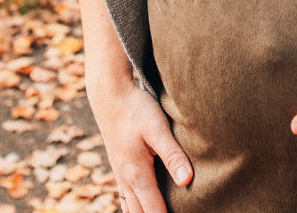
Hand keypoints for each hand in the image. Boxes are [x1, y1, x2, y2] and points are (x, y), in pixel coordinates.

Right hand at [86, 68, 192, 212]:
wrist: (109, 95)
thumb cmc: (136, 109)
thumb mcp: (158, 129)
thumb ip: (173, 155)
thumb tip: (187, 181)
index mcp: (138, 173)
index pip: (153, 209)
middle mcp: (126, 178)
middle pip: (140, 212)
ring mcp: (120, 172)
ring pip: (130, 206)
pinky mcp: (118, 164)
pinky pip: (124, 195)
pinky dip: (133, 206)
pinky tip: (139, 205)